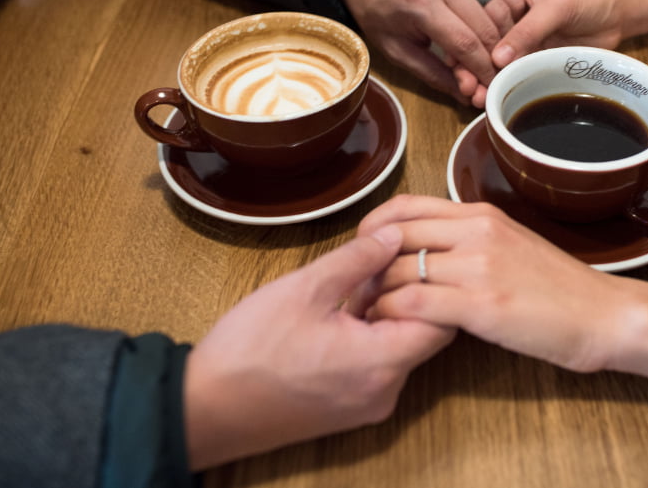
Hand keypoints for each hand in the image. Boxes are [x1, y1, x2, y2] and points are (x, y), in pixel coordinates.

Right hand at [182, 225, 454, 468]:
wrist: (205, 408)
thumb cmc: (251, 348)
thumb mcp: (305, 288)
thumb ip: (358, 259)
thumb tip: (395, 236)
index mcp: (382, 362)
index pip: (443, 321)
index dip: (429, 283)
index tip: (405, 256)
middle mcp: (385, 392)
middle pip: (425, 336)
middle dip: (406, 296)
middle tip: (373, 266)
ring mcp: (368, 406)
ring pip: (400, 350)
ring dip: (384, 317)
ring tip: (349, 289)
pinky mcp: (350, 410)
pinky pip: (379, 367)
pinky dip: (369, 339)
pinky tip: (337, 316)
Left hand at [338, 0, 524, 102]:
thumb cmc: (381, 13)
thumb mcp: (397, 50)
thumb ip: (433, 73)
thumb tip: (467, 95)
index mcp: (420, 3)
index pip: (464, 44)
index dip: (482, 70)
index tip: (492, 86)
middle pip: (486, 27)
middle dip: (497, 57)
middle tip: (501, 75)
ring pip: (499, 7)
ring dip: (507, 35)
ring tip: (504, 55)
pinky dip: (512, 5)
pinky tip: (509, 25)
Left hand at [350, 196, 647, 384]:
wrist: (604, 315)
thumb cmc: (559, 288)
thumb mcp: (512, 245)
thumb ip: (471, 239)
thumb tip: (426, 248)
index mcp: (481, 214)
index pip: (405, 206)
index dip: (371, 228)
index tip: (361, 253)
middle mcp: (476, 231)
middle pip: (392, 236)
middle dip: (362, 264)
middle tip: (353, 289)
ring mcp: (478, 267)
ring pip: (397, 271)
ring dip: (373, 294)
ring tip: (364, 314)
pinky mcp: (482, 305)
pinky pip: (414, 304)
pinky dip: (391, 316)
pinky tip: (388, 330)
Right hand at [453, 0, 626, 106]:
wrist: (617, 14)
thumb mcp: (557, 7)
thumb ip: (528, 30)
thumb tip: (496, 58)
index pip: (475, 16)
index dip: (464, 37)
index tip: (456, 60)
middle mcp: (506, 18)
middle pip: (478, 42)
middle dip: (469, 65)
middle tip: (466, 86)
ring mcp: (518, 41)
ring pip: (492, 62)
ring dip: (482, 79)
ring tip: (475, 98)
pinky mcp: (530, 60)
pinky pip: (510, 74)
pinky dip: (500, 86)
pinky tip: (490, 98)